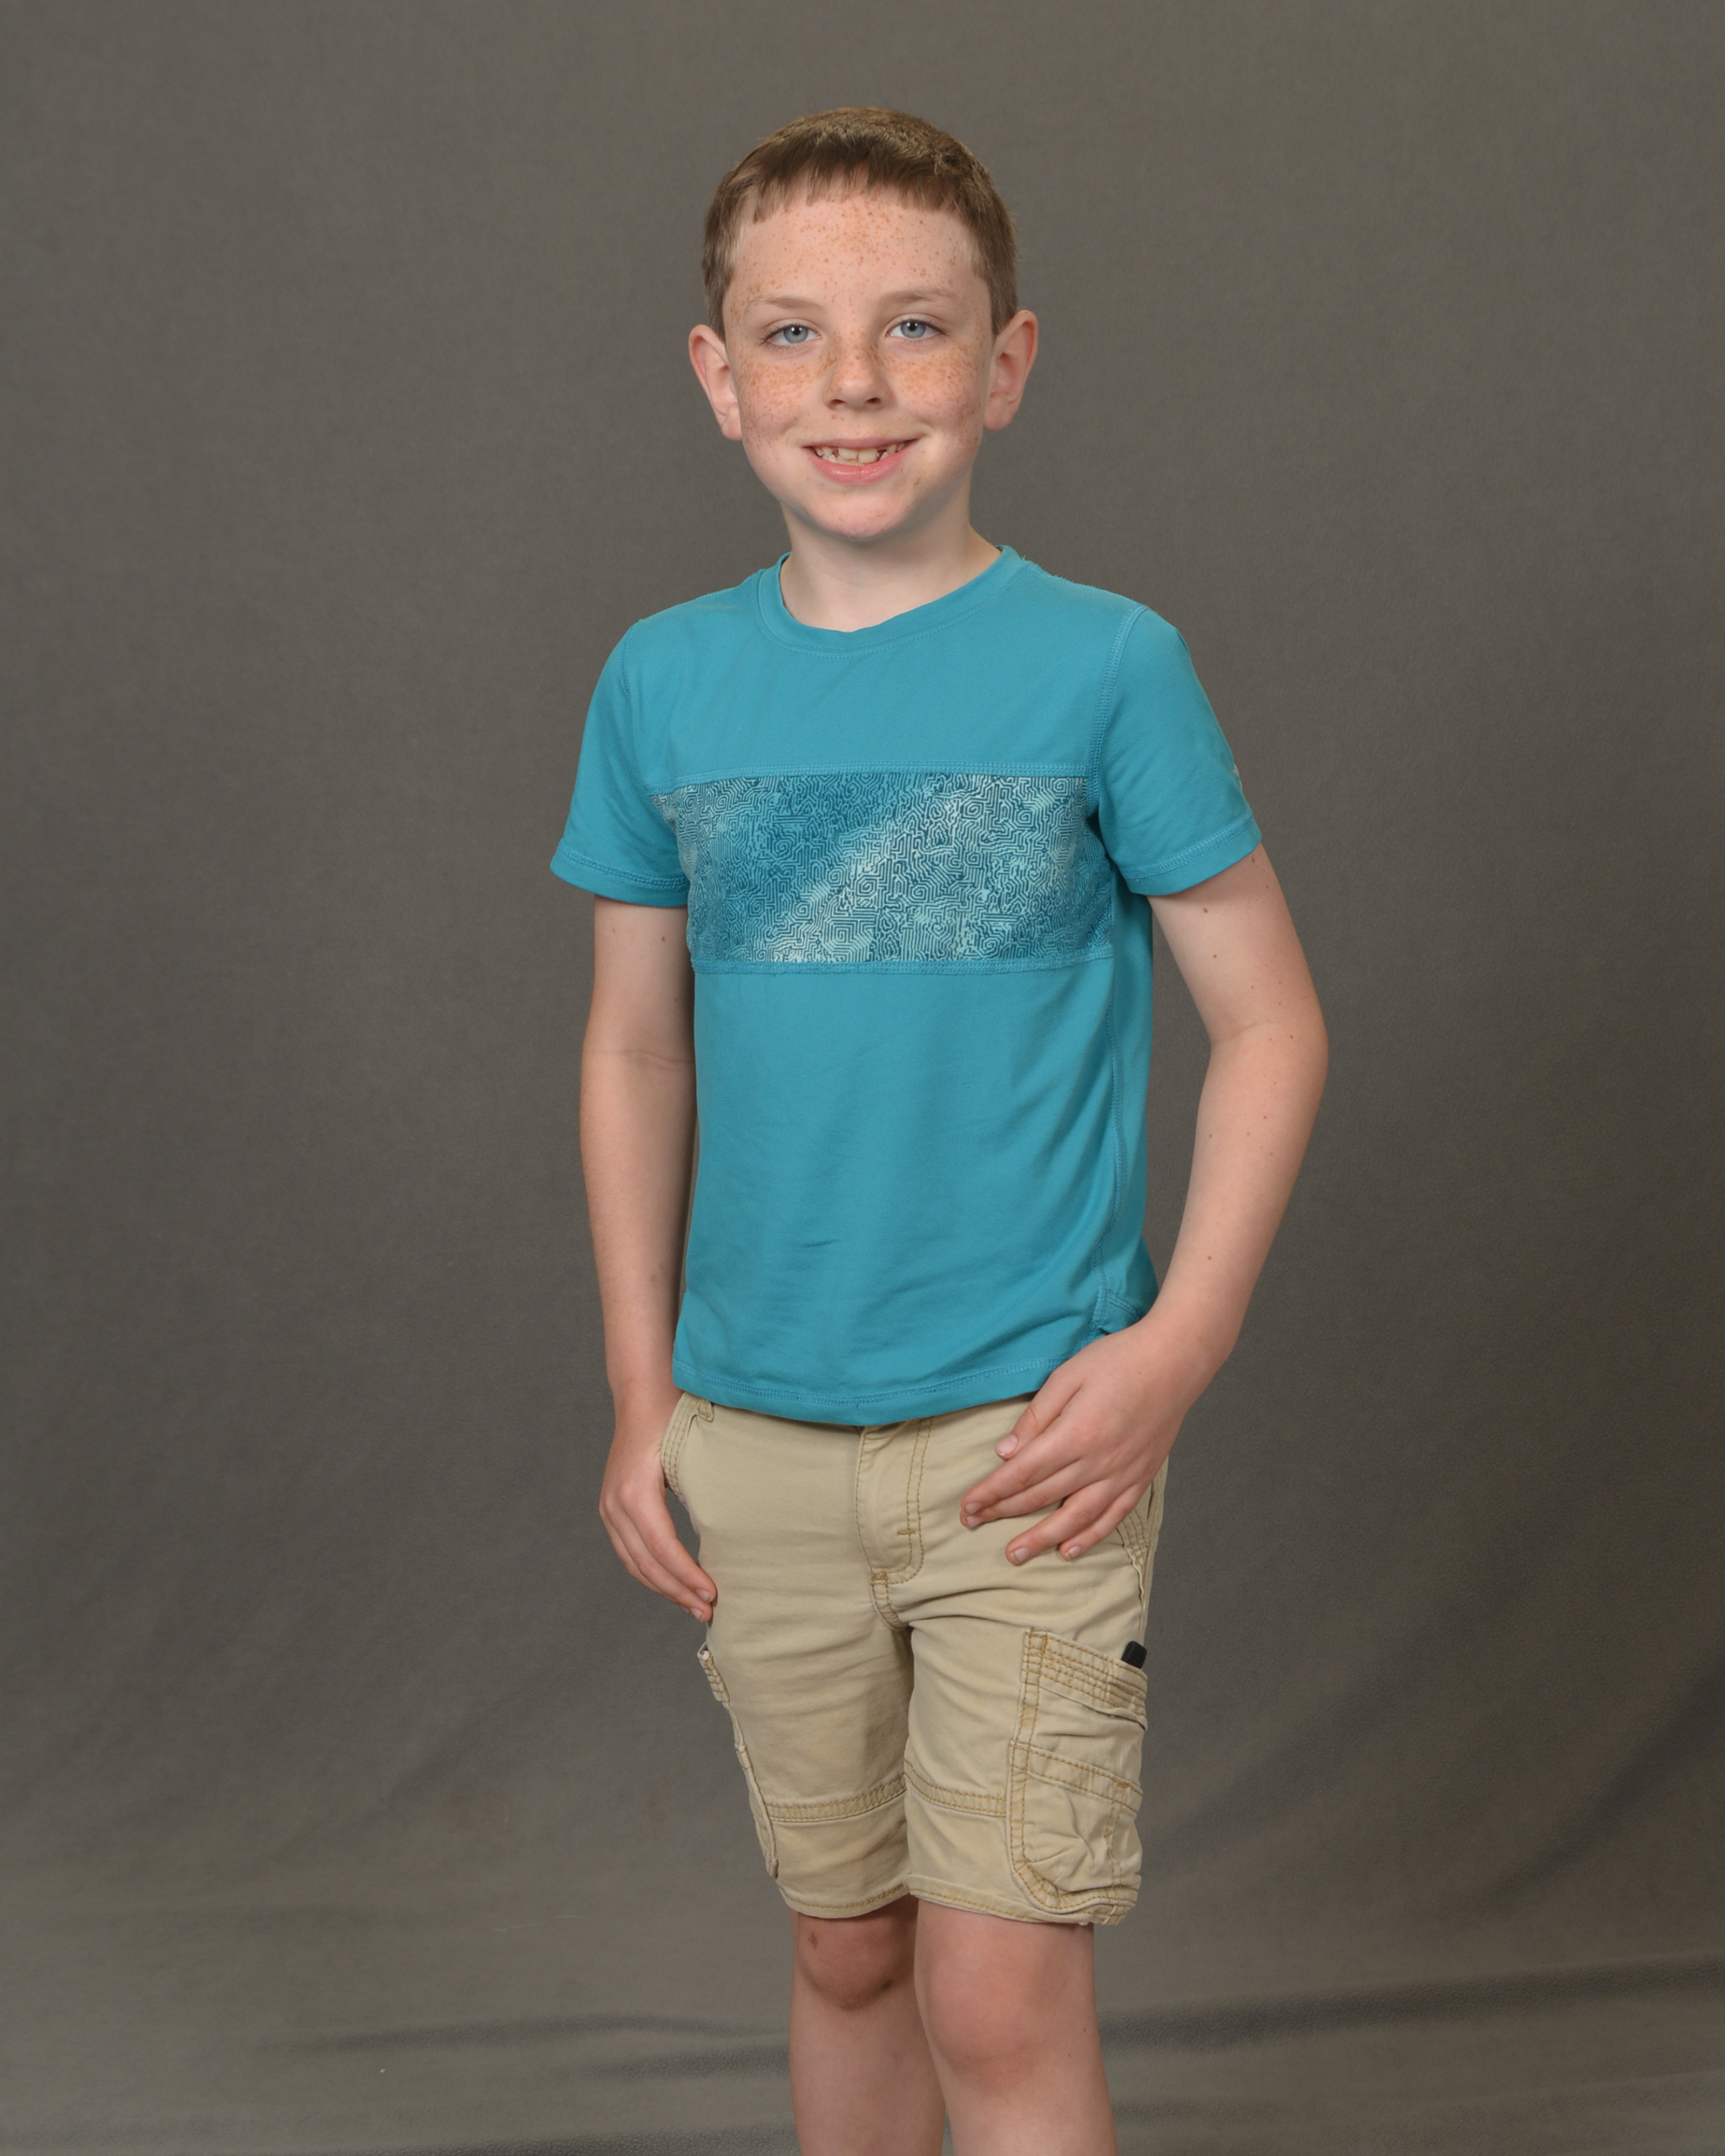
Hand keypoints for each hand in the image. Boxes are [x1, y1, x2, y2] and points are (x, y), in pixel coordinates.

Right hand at [597, 1395, 715, 1620]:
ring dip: (665, 1589)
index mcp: (635, 1491)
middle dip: (678, 1591)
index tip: (713, 1594)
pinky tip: (675, 1585)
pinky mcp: (612, 1510)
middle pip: (646, 1563)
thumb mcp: (691, 1451)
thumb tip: (731, 1534)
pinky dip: (652, 1574)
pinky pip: (629, 1553)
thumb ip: (703, 1488)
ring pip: (635, 1564)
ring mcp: (609, 1508)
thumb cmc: (673, 1417)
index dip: (686, 1576)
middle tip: (709, 1611)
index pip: (662, 1548)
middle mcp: (615, 1504)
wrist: (641, 1396)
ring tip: (695, 1607)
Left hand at [958, 1319, 1213, 1563]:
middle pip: (1042, 1496)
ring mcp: (1122, 1474)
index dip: (992, 1491)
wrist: (1175, 1362)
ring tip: (1015, 1554)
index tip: (967, 1505)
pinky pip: (1112, 1516)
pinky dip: (1090, 1536)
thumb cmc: (1118, 1360)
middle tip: (973, 1525)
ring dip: (1042, 1538)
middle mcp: (1098, 1461)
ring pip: (1075, 1517)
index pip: (1023, 1472)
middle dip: (1003, 1512)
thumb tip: (1005, 1452)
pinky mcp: (1140, 1478)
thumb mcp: (1068, 1376)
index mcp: (1075, 1434)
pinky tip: (1069, 1550)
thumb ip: (1036, 1417)